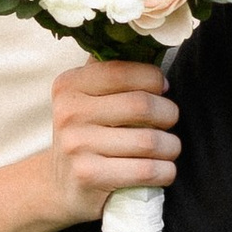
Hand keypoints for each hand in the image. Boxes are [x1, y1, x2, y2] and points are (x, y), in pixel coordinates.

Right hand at [44, 58, 178, 223]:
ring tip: (168, 148)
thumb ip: (113, 73)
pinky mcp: (88, 176)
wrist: (60, 185)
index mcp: (69, 85)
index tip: (162, 90)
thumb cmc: (88, 135)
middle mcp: (69, 113)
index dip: (154, 79)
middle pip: (142, 105)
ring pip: (150, 141)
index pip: (124, 71)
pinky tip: (162, 170)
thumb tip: (151, 46)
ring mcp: (76, 146)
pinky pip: (147, 170)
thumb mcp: (88, 98)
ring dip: (171, 146)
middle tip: (169, 121)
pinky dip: (166, 171)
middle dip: (169, 114)